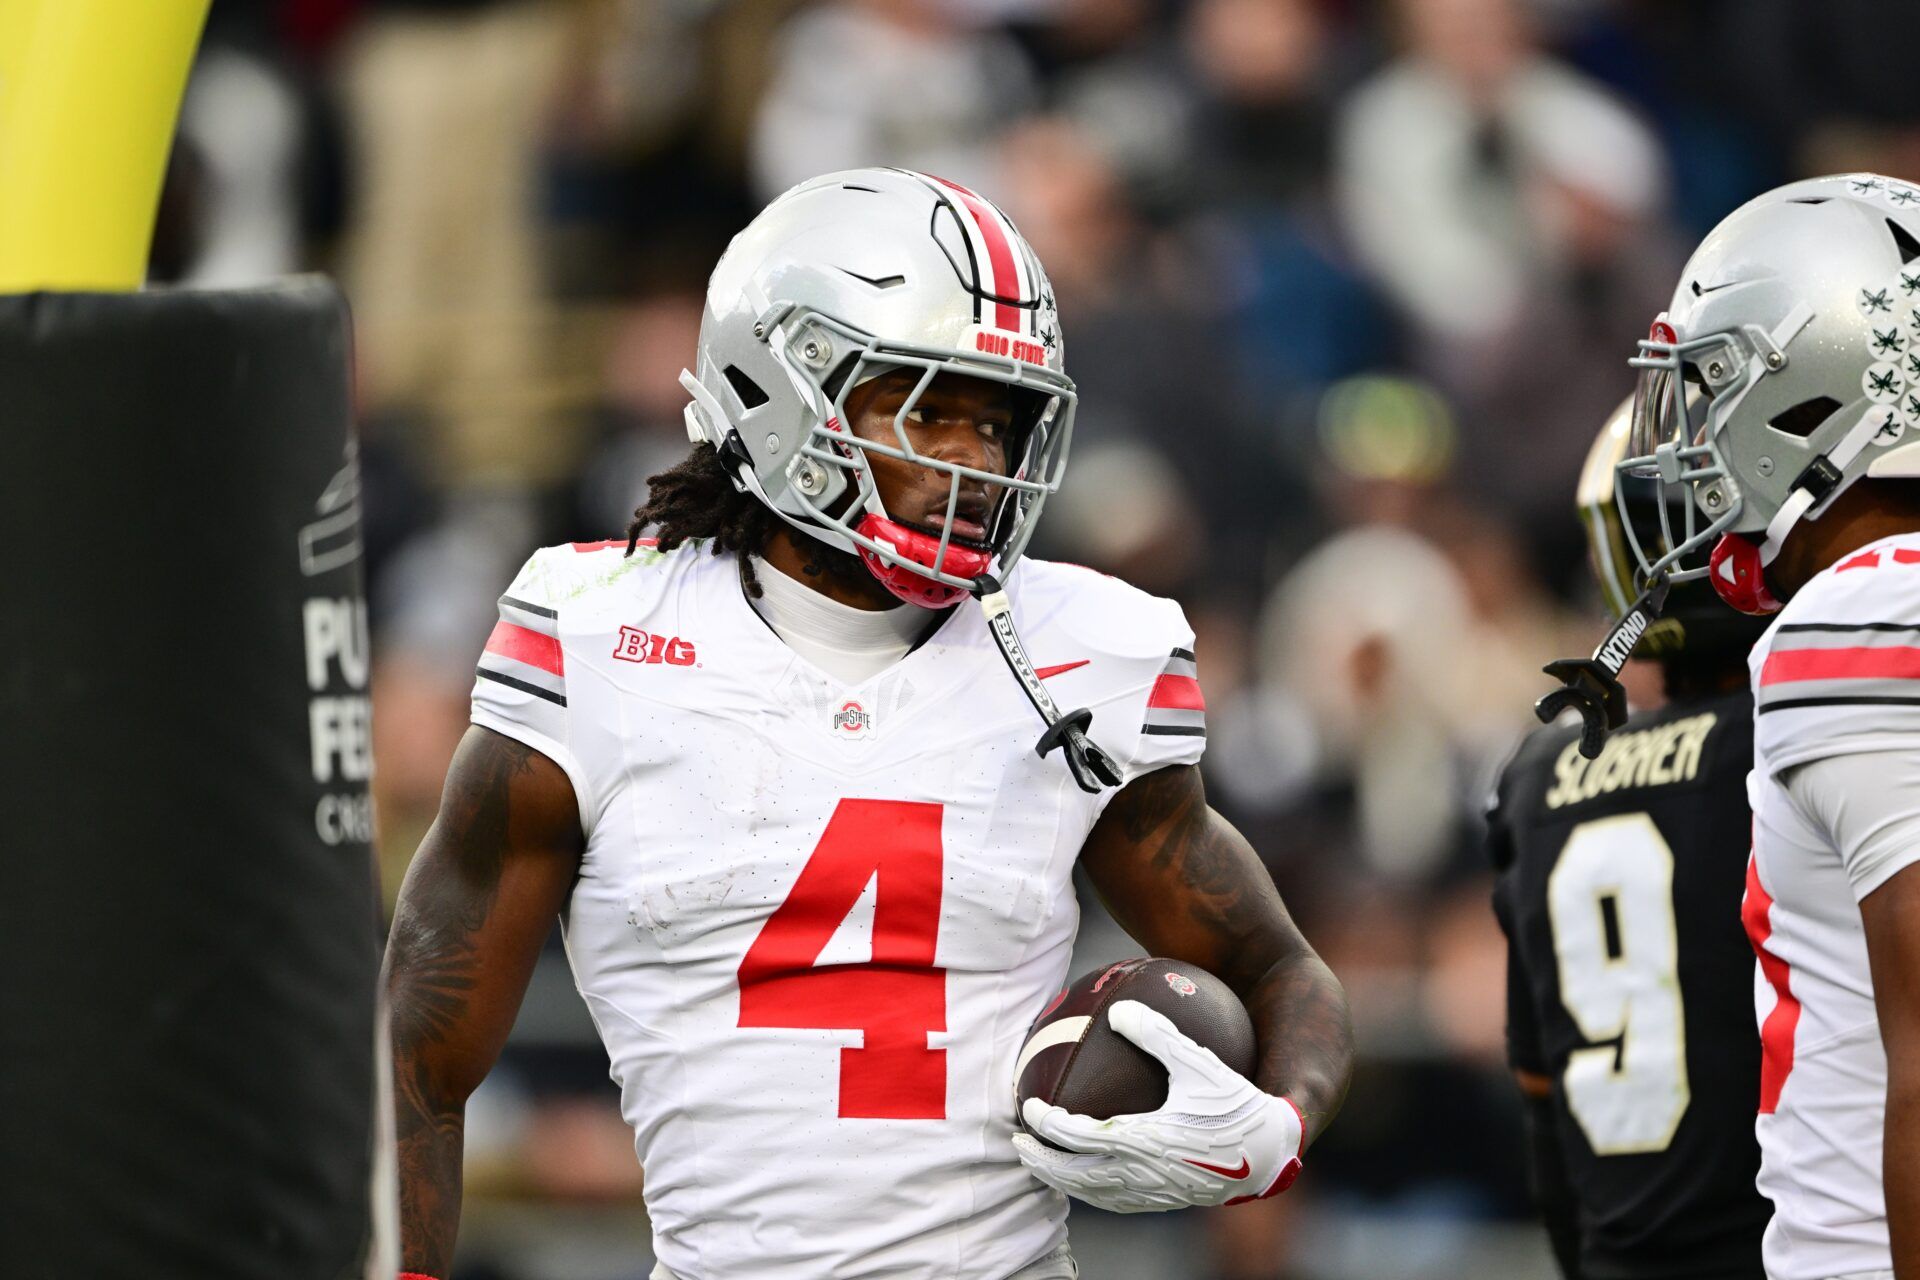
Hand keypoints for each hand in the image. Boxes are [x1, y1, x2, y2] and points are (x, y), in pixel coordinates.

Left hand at [1011, 999, 1303, 1212]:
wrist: (1272, 1152)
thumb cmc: (1236, 1102)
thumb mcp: (1199, 1061)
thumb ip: (1158, 1034)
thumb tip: (1119, 1009)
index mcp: (1144, 1141)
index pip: (1078, 1137)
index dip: (1047, 1124)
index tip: (1029, 1107)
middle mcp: (1143, 1173)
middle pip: (1074, 1174)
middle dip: (1040, 1160)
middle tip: (1017, 1142)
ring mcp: (1153, 1192)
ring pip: (1092, 1193)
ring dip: (1061, 1179)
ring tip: (1042, 1162)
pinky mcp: (1166, 1201)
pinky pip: (1116, 1202)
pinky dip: (1091, 1190)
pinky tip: (1088, 1175)